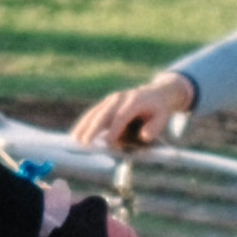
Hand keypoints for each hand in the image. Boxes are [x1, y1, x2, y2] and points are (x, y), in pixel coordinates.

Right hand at [79, 74, 197, 153]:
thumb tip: (144, 136)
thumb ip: (154, 128)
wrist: (155, 93)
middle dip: (93, 129)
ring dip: (83, 126)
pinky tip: (75, 134)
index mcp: (135, 101)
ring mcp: (111, 99)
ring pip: (95, 113)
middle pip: (104, 114)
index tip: (107, 142)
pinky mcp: (105, 103)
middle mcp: (120, 98)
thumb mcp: (162, 118)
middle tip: (84, 143)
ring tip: (74, 139)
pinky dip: (84, 123)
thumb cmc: (158, 110)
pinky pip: (93, 113)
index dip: (114, 129)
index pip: (122, 116)